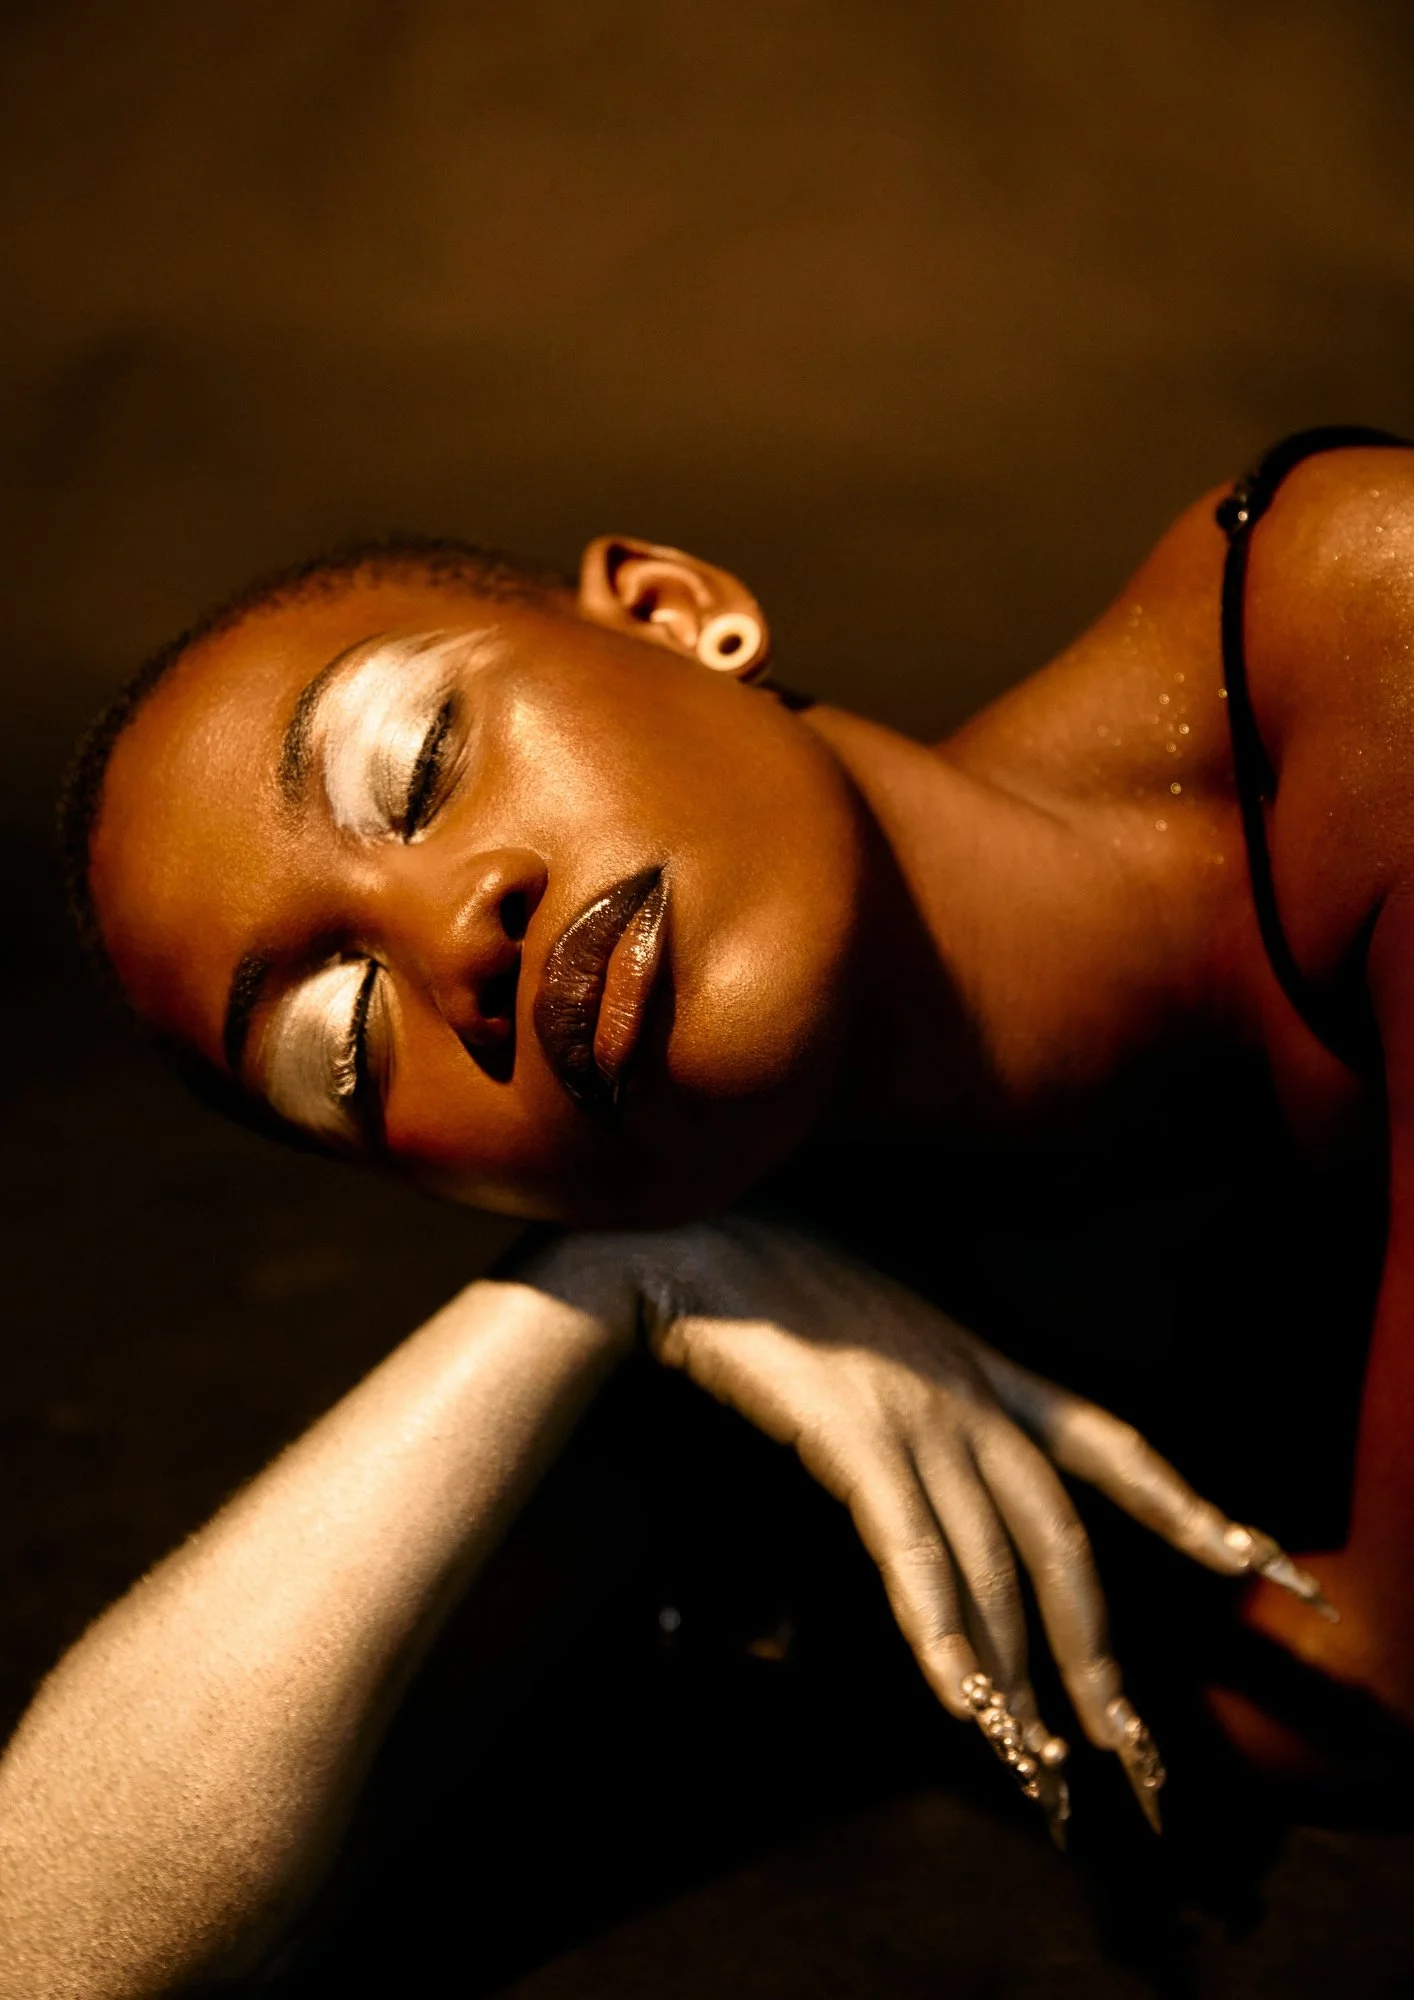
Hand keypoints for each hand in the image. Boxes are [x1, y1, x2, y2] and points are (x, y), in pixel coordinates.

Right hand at [513, 1215, 1327, 1829]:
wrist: (686, 1242)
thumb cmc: (766, 1279)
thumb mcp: (877, 1324)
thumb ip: (922, 1384)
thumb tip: (936, 1461)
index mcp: (978, 1360)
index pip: (1109, 1440)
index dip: (1182, 1504)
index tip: (1251, 1560)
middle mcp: (969, 1389)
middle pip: (1062, 1538)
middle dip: (1097, 1654)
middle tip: (1128, 1755)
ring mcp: (917, 1412)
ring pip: (995, 1565)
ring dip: (1019, 1674)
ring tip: (1042, 1766)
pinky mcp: (854, 1437)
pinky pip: (914, 1553)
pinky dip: (942, 1632)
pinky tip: (962, 1699)